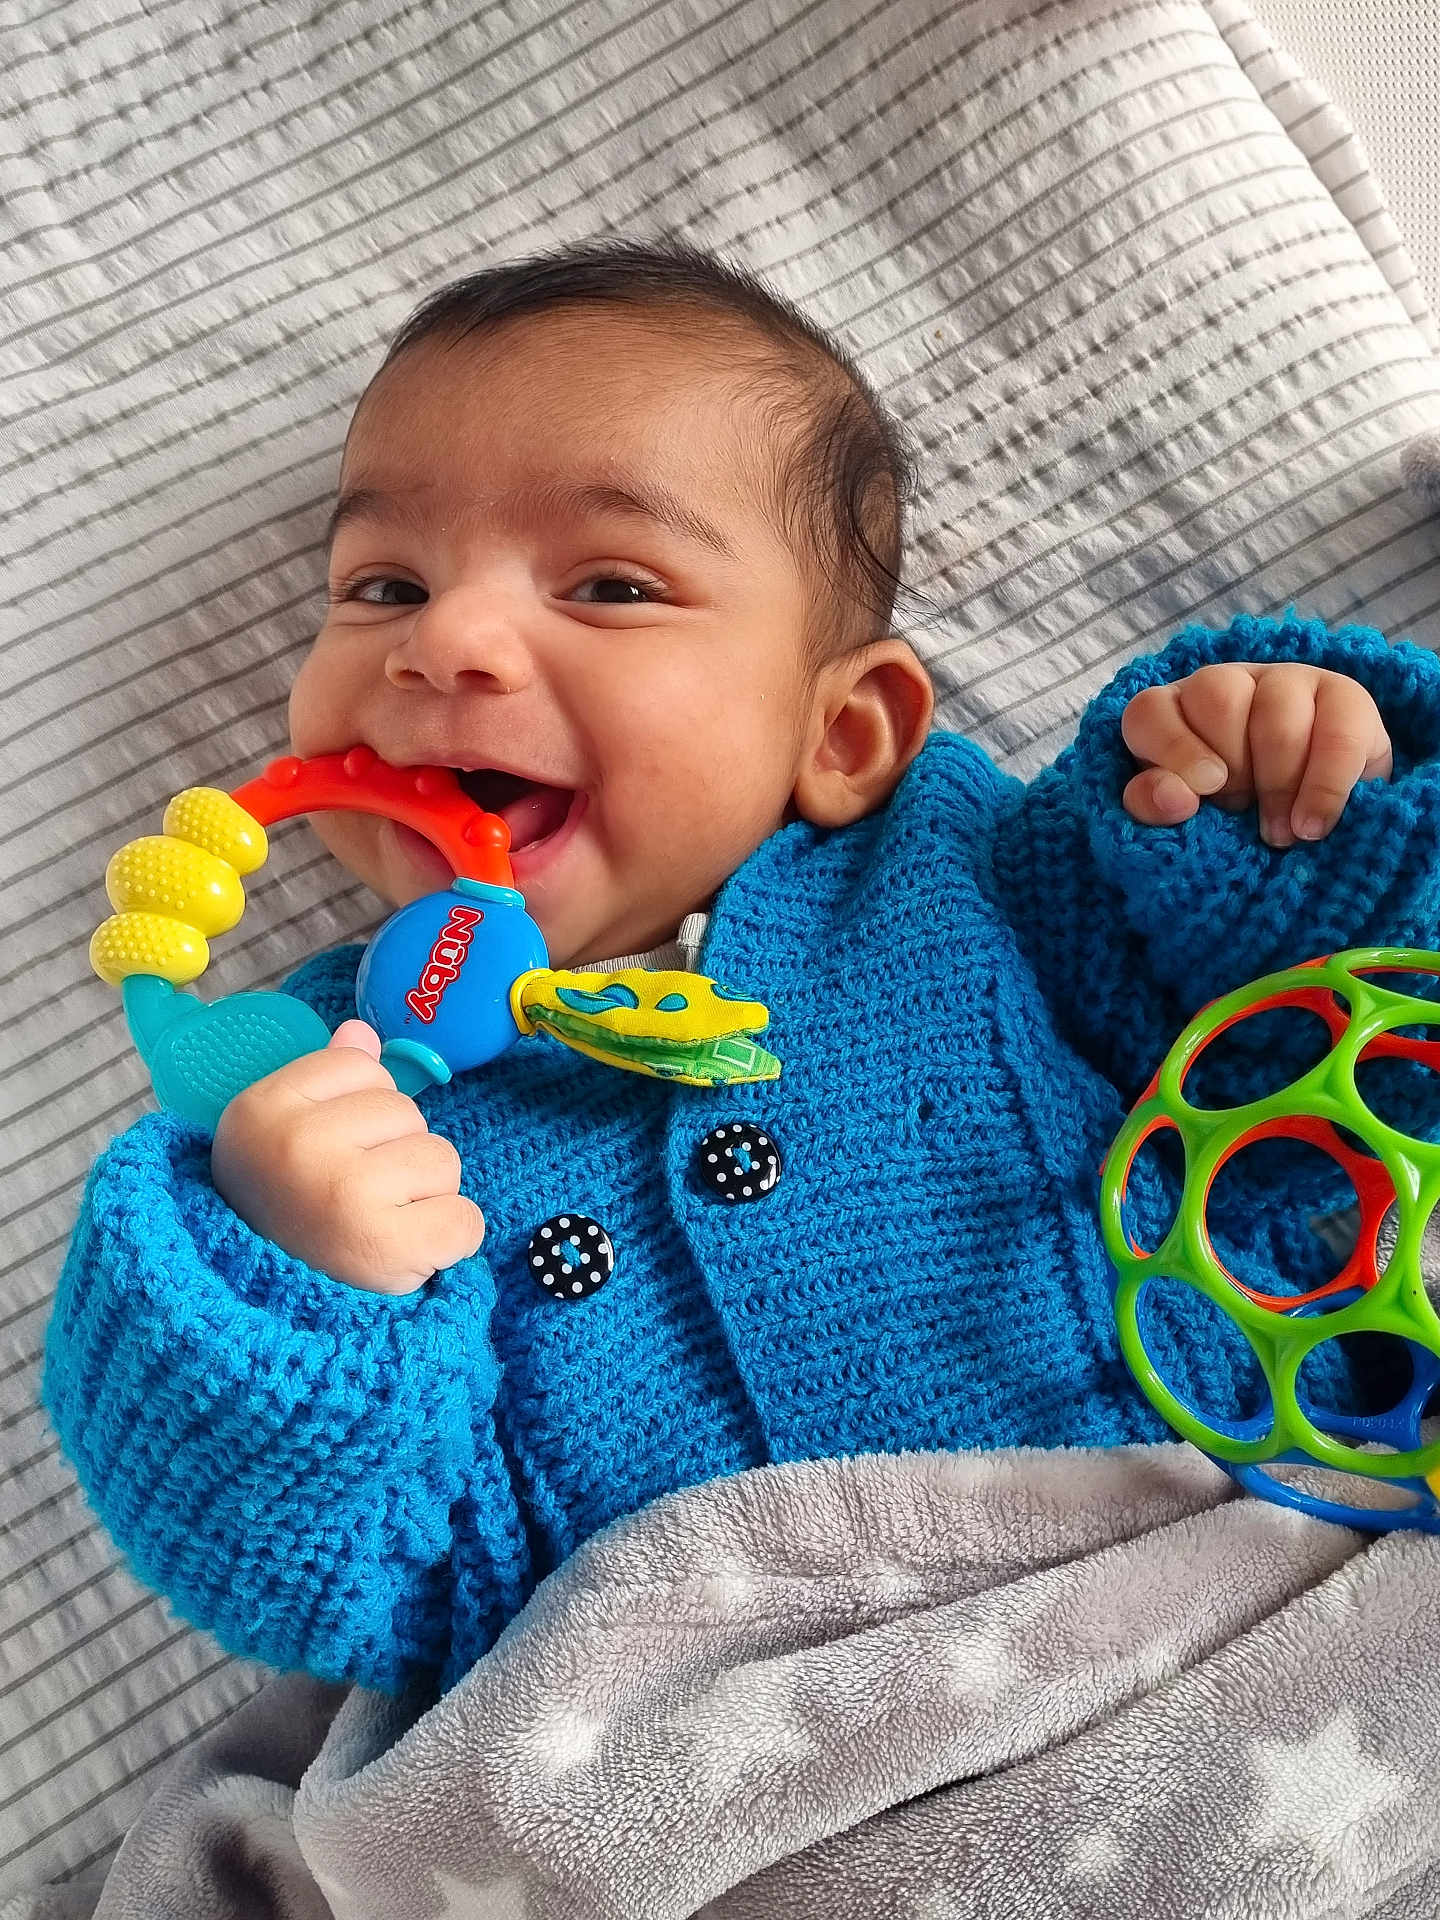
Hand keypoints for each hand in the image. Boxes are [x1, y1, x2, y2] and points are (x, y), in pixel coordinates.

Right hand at [210, 1020, 485, 1293]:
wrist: (261, 1318)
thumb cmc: (284, 1219)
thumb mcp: (280, 1140)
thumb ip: (325, 1081)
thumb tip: (361, 1032)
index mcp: (262, 1110)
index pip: (361, 1066)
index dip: (362, 1111)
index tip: (331, 1155)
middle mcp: (298, 1145)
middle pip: (406, 1111)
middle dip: (396, 1154)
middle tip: (352, 1201)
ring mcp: (343, 1192)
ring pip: (441, 1158)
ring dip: (425, 1196)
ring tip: (375, 1227)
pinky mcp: (385, 1244)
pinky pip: (465, 1217)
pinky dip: (449, 1241)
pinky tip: (405, 1255)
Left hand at [1120, 661, 1392, 846]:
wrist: (1313, 819)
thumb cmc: (1229, 816)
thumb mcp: (1184, 816)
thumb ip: (1156, 805)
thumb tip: (1174, 799)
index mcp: (1174, 711)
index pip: (1151, 710)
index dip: (1172, 749)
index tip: (1202, 792)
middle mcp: (1227, 684)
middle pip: (1218, 697)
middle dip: (1231, 767)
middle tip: (1241, 811)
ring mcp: (1287, 682)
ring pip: (1278, 710)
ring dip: (1278, 781)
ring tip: (1280, 833)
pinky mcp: (1344, 697)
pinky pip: (1339, 732)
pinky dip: (1324, 786)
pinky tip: (1312, 824)